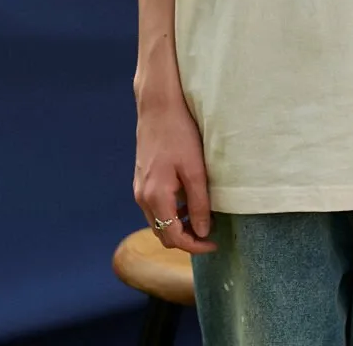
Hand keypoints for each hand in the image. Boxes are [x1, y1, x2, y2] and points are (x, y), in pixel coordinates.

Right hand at [133, 95, 217, 254]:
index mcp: (155, 197)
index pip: (173, 237)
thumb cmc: (179, 133)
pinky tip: (188, 199)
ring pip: (157, 221)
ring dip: (178, 226)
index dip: (195, 246)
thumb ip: (199, 203)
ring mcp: (139, 188)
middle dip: (186, 239)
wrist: (158, 106)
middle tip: (210, 233)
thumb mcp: (195, 169)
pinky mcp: (141, 179)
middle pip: (162, 234)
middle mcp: (142, 197)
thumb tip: (202, 232)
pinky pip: (154, 207)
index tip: (214, 243)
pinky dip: (171, 212)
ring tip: (202, 216)